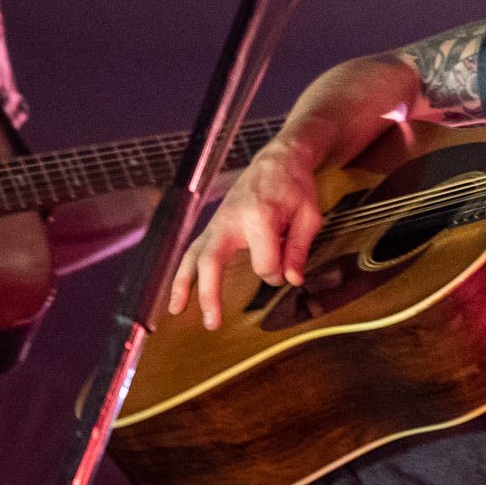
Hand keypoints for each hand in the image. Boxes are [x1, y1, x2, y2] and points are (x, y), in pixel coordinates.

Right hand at [168, 145, 324, 328]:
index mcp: (259, 216)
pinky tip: (179, 295)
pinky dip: (184, 273)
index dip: (278, 273)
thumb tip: (291, 280)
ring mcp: (218, 221)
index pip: (264, 264)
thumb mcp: (309, 216)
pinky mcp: (213, 225)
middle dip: (209, 293)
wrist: (279, 160)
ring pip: (193, 255)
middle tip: (212, 324)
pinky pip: (193, 250)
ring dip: (183, 284)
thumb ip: (298, 249)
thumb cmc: (295, 187)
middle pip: (212, 261)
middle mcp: (232, 219)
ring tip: (176, 310)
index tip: (288, 269)